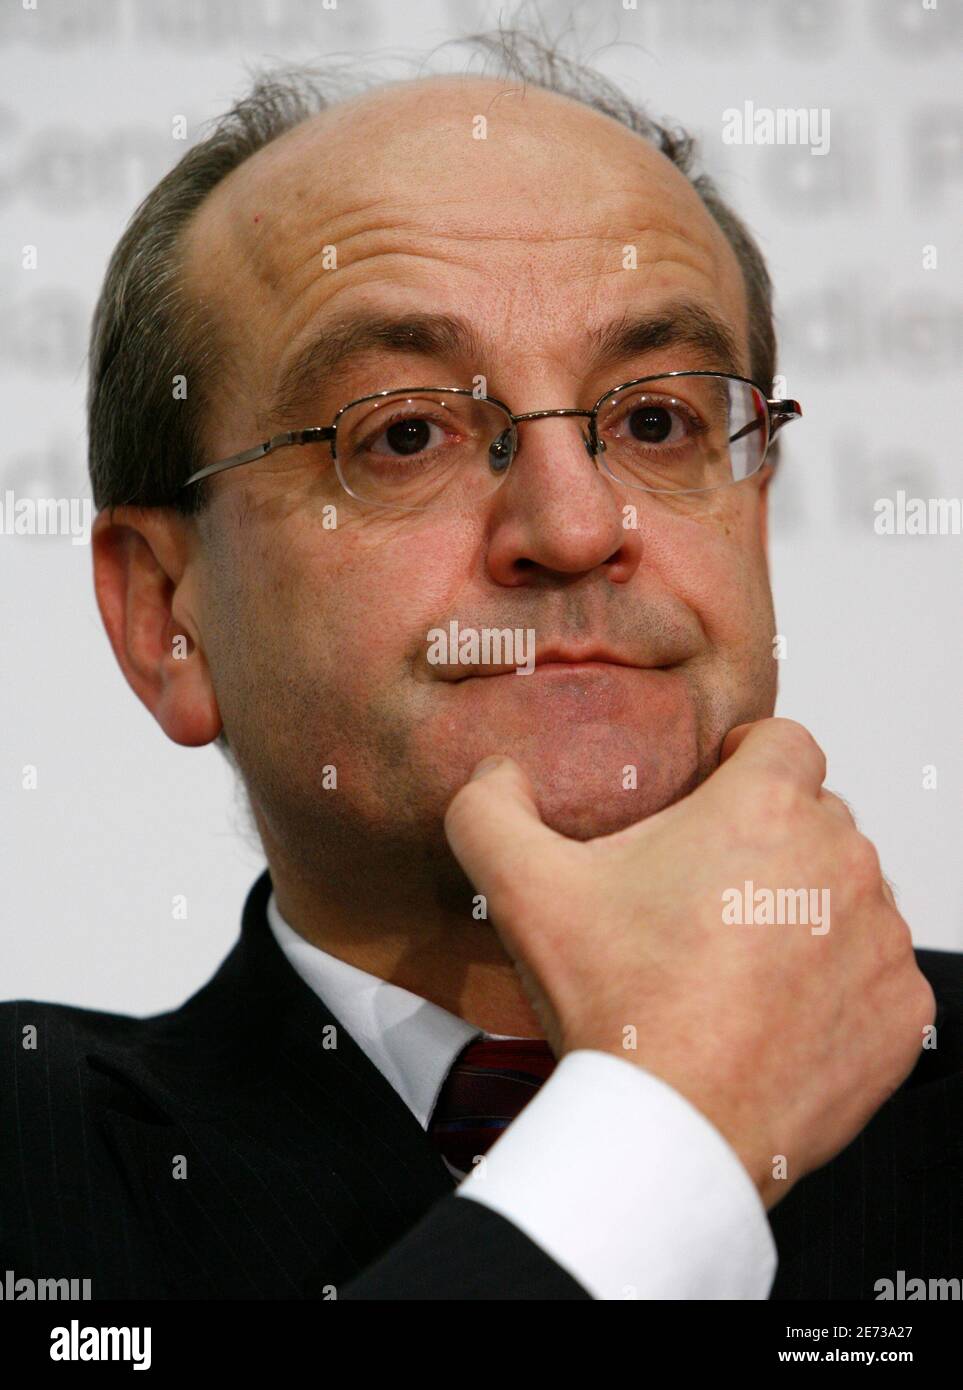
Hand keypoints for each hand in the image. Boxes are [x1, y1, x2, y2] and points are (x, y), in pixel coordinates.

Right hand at [443, 718, 934, 1208]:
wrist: (672, 1129)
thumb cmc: (617, 1007)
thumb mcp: (523, 890)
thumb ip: (490, 811)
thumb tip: (496, 775)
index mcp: (764, 809)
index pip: (784, 741)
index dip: (745, 759)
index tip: (716, 795)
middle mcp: (839, 860)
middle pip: (815, 818)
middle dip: (768, 841)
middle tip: (705, 893)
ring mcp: (879, 936)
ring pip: (848, 892)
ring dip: (804, 909)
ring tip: (738, 959)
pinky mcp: (901, 1005)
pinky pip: (876, 968)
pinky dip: (838, 980)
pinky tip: (777, 1007)